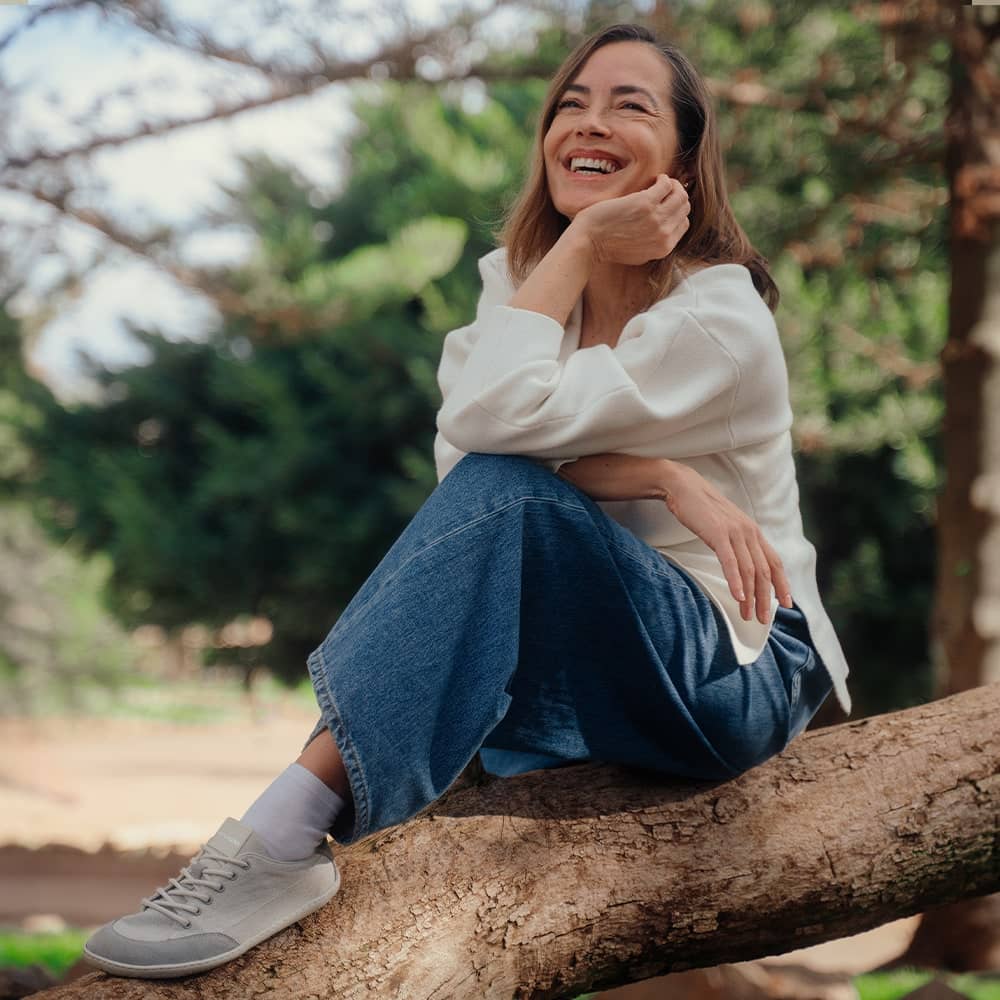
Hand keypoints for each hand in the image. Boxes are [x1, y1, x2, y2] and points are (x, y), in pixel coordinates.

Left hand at [570, 174, 690, 266]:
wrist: (588, 243)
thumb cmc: (607, 245)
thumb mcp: (638, 253)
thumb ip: (655, 242)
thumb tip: (666, 225)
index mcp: (664, 248)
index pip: (684, 224)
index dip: (677, 211)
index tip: (668, 203)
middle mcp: (663, 235)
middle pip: (684, 208)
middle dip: (678, 195)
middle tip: (666, 189)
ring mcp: (656, 219)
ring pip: (680, 195)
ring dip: (673, 185)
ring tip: (662, 183)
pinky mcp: (645, 204)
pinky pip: (666, 185)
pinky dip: (664, 179)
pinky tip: (656, 179)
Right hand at [660, 460, 792, 623]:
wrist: (684, 488)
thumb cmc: (702, 510)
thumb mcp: (726, 526)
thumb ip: (738, 542)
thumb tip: (743, 565)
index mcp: (753, 532)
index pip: (775, 562)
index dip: (782, 584)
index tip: (786, 604)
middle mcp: (749, 532)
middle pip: (764, 571)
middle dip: (766, 598)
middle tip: (764, 620)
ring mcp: (735, 532)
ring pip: (749, 570)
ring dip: (751, 596)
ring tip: (748, 615)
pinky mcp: (718, 533)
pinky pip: (730, 561)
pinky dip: (736, 581)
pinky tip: (738, 596)